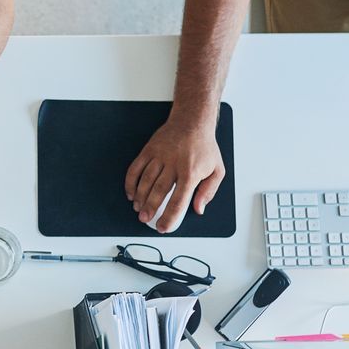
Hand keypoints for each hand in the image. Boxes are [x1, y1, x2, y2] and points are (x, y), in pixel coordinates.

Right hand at [124, 114, 226, 233]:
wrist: (192, 121)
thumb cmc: (205, 147)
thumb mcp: (217, 170)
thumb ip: (209, 191)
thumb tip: (199, 209)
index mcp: (191, 172)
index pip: (179, 200)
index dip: (169, 216)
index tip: (163, 227)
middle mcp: (174, 164)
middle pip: (158, 191)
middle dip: (150, 208)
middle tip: (145, 219)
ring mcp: (160, 156)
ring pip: (145, 181)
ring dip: (139, 197)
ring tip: (137, 209)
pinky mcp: (150, 150)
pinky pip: (136, 167)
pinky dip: (131, 182)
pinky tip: (131, 193)